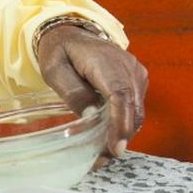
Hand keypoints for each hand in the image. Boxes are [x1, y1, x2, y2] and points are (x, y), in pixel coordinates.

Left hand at [35, 25, 147, 160]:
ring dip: (123, 133)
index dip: (119, 123)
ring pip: (136, 111)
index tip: (115, 147)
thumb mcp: (55, 71)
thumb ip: (73, 92)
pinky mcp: (137, 80)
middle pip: (132, 108)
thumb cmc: (60, 52)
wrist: (72, 33)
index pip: (119, 95)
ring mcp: (135, 72)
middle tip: (101, 159)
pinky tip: (109, 136)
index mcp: (105, 61)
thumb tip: (91, 116)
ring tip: (102, 153)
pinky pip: (135, 106)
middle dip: (120, 136)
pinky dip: (125, 123)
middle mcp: (127, 66)